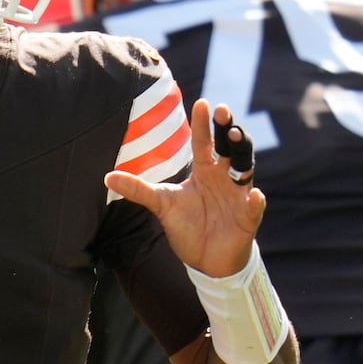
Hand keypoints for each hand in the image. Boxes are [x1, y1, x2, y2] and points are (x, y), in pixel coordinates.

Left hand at [105, 99, 263, 276]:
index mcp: (204, 170)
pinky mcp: (247, 218)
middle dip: (228, 129)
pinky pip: (254, 207)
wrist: (205, 259)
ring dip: (242, 153)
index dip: (203, 124)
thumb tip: (107, 176)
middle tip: (222, 111)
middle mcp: (224, 177)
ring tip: (236, 137)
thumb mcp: (161, 204)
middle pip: (230, 147)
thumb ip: (138, 189)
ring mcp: (238, 196)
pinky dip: (255, 201)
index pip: (204, 142)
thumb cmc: (187, 224)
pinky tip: (255, 195)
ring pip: (246, 169)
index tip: (202, 103)